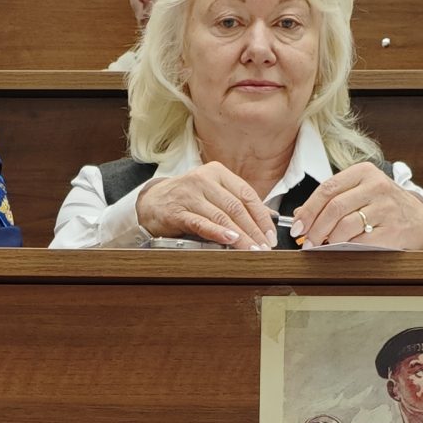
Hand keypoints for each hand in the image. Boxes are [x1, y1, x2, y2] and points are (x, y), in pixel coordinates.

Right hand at [133, 161, 275, 246]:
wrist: (151, 202)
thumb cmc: (186, 200)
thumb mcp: (212, 194)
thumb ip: (236, 203)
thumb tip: (268, 219)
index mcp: (217, 172)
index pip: (246, 194)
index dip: (262, 217)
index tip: (271, 235)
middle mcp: (203, 179)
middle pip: (236, 207)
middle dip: (254, 230)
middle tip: (265, 247)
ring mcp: (189, 194)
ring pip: (221, 216)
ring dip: (240, 236)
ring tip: (252, 250)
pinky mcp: (176, 211)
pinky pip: (201, 223)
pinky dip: (217, 232)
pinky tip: (230, 240)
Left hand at [289, 161, 422, 247]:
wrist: (418, 219)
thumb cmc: (383, 205)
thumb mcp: (360, 192)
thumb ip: (332, 198)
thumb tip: (299, 215)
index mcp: (364, 172)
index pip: (327, 189)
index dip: (308, 209)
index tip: (297, 225)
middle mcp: (376, 186)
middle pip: (334, 208)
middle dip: (315, 228)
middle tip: (307, 241)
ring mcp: (385, 208)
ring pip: (345, 226)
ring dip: (328, 240)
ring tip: (322, 245)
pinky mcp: (391, 230)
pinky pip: (359, 241)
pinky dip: (345, 247)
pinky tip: (340, 248)